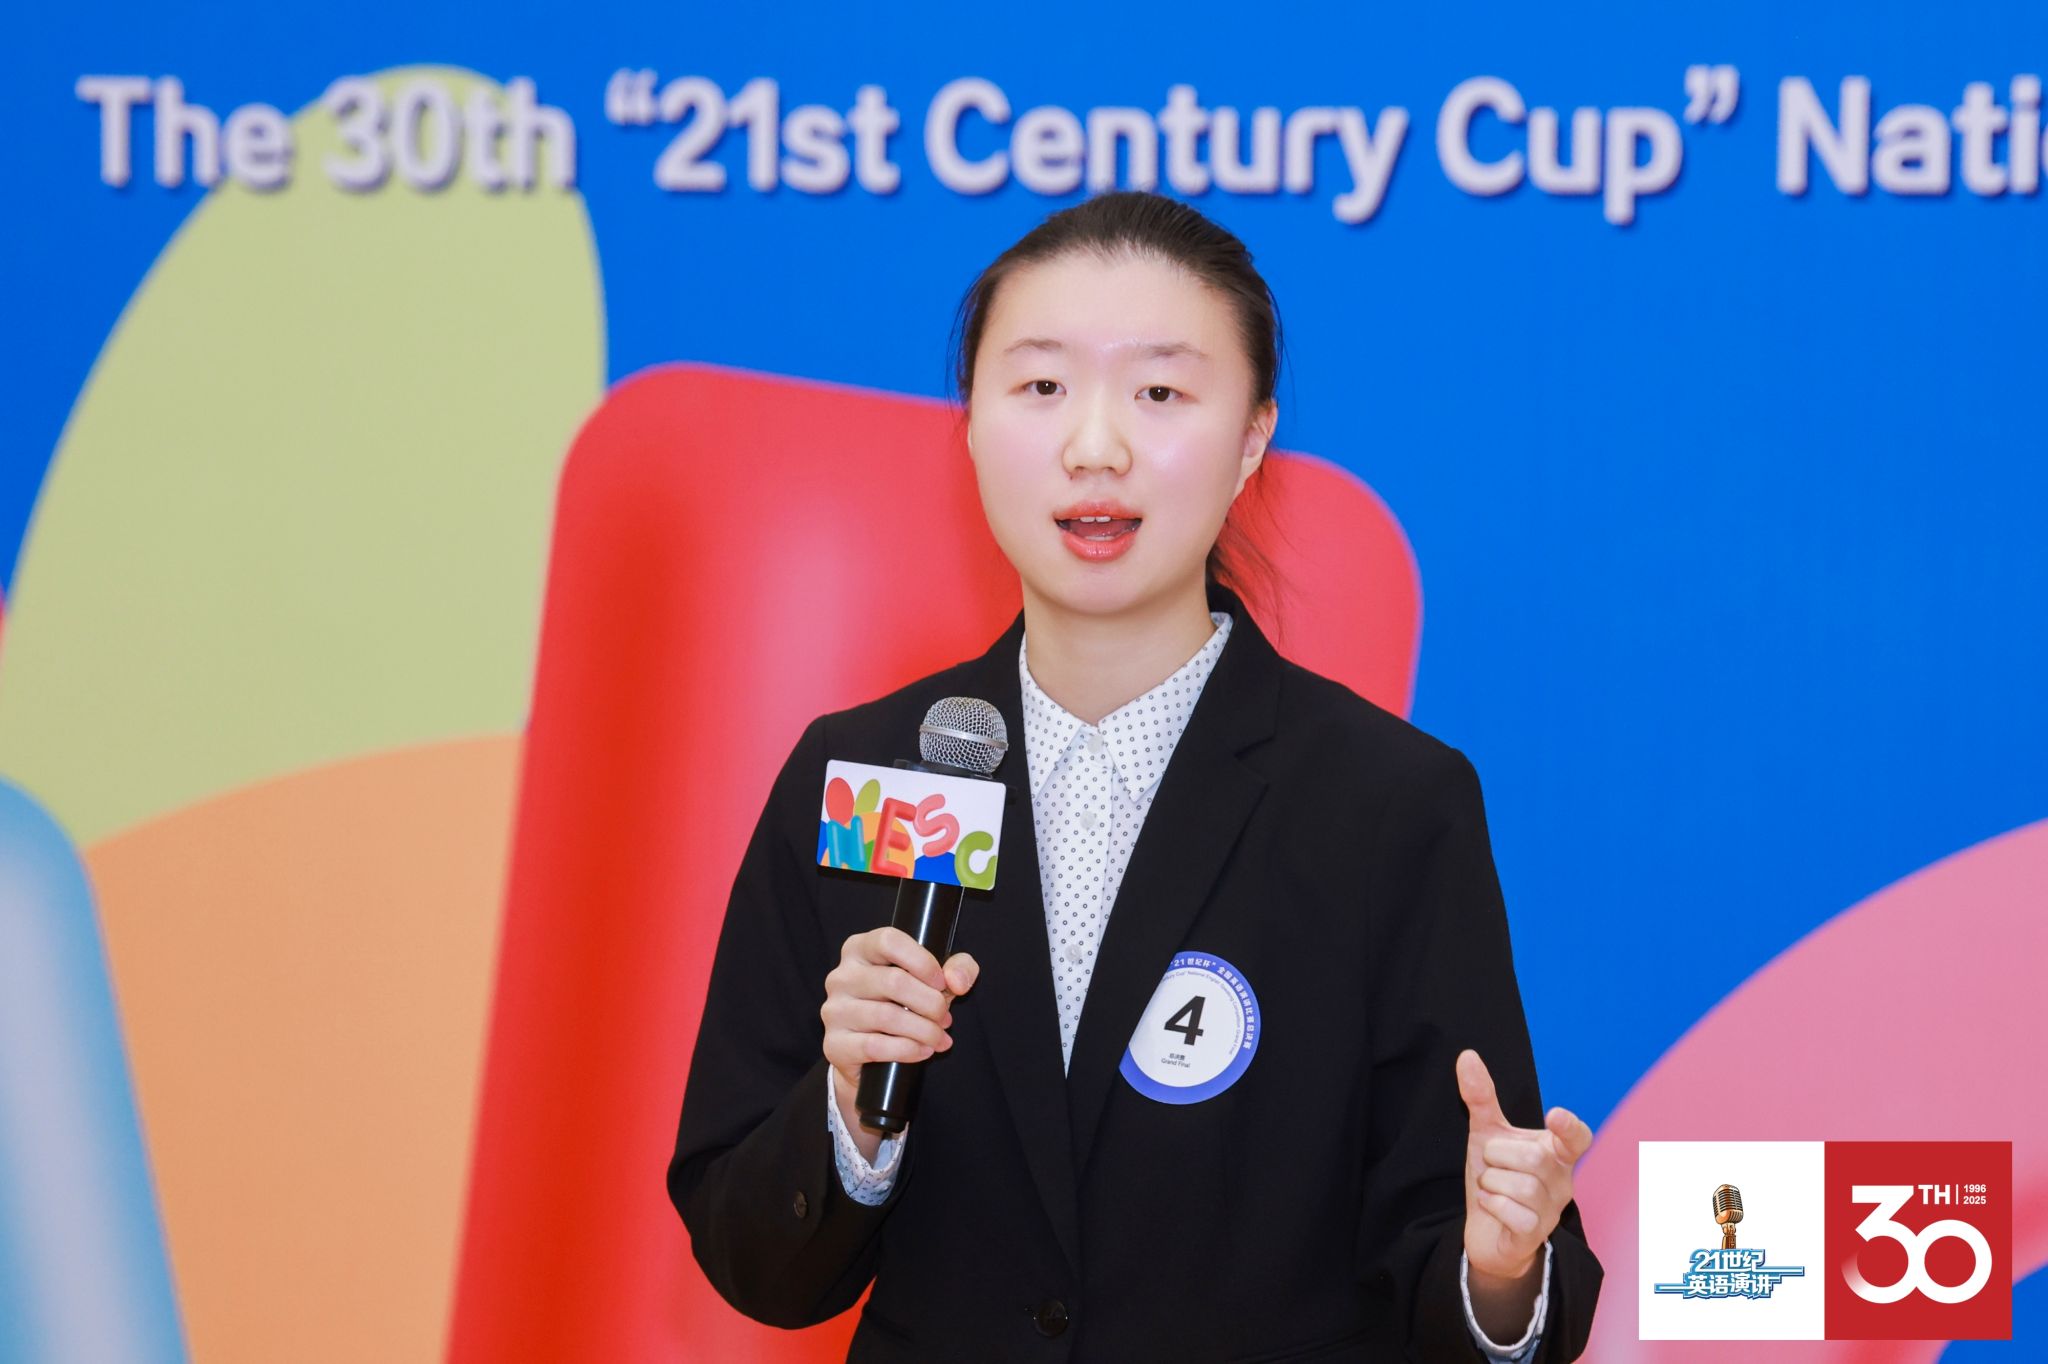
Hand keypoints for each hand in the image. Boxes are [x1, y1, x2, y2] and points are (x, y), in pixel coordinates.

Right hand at [821, 927, 979, 1150]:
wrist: (869, 1055)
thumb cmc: (902, 1006)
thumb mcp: (933, 980)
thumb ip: (957, 967)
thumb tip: (957, 981)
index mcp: (860, 949)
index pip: (888, 941)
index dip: (922, 961)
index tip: (942, 982)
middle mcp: (841, 976)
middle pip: (893, 981)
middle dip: (930, 1003)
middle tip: (945, 1017)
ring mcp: (834, 1010)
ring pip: (887, 1016)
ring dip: (924, 1030)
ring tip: (938, 1037)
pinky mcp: (835, 1044)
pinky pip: (875, 1046)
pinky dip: (908, 1050)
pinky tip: (923, 1051)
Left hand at [1458, 1048, 1592, 1290]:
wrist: (1485, 1231)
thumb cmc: (1495, 1178)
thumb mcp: (1485, 1134)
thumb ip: (1481, 1097)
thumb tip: (1467, 1056)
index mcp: (1555, 1153)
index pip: (1578, 1138)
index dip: (1570, 1127)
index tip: (1555, 1114)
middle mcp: (1561, 1181)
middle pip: (1535, 1157)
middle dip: (1499, 1155)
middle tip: (1491, 1164)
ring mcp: (1551, 1211)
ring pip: (1525, 1187)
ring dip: (1493, 1182)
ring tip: (1490, 1186)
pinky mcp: (1535, 1236)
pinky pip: (1518, 1216)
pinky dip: (1494, 1206)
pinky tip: (1490, 1206)